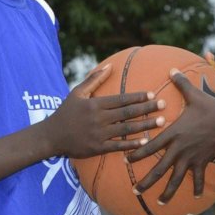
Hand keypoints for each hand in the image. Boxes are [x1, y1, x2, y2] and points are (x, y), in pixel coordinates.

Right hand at [45, 64, 165, 159]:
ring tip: (161, 122)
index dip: (137, 97)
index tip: (152, 94)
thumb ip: (95, 79)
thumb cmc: (65, 112)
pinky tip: (146, 141)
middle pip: (127, 113)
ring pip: (126, 129)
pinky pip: (118, 145)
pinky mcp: (97, 148)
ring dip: (145, 125)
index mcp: (95, 104)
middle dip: (147, 108)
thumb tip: (110, 66)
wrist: (51, 136)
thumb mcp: (77, 92)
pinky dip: (132, 144)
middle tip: (163, 104)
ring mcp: (98, 134)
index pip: (121, 99)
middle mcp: (98, 119)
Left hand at [126, 68, 214, 202]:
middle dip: (146, 182)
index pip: (150, 147)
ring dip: (167, 192)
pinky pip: (198, 178)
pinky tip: (194, 197)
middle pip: (159, 169)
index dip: (136, 153)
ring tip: (160, 203)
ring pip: (176, 179)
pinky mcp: (202, 163)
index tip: (125, 159)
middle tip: (135, 190)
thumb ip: (181, 83)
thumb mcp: (195, 95)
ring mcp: (190, 158)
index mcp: (173, 134)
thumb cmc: (211, 109)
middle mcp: (179, 149)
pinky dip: (196, 187)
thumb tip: (171, 68)